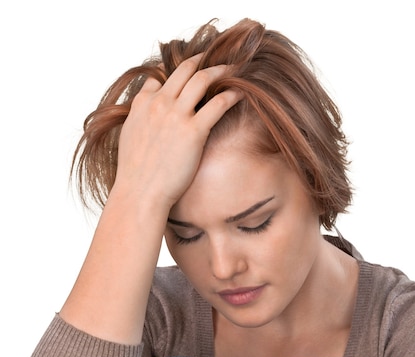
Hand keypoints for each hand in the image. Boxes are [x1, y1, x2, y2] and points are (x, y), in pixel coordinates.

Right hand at [113, 55, 241, 212]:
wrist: (141, 192)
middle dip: (203, 62)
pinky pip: (218, 103)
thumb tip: (148, 113)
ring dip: (221, 71)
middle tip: (218, 63)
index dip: (177, 76)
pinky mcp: (194, 131)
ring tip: (235, 71)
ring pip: (202, 79)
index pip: (159, 79)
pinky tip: (241, 92)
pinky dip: (232, 94)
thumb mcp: (129, 138)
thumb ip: (138, 118)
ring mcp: (176, 115)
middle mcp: (159, 103)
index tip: (191, 75)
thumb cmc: (135, 175)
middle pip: (184, 71)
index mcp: (141, 105)